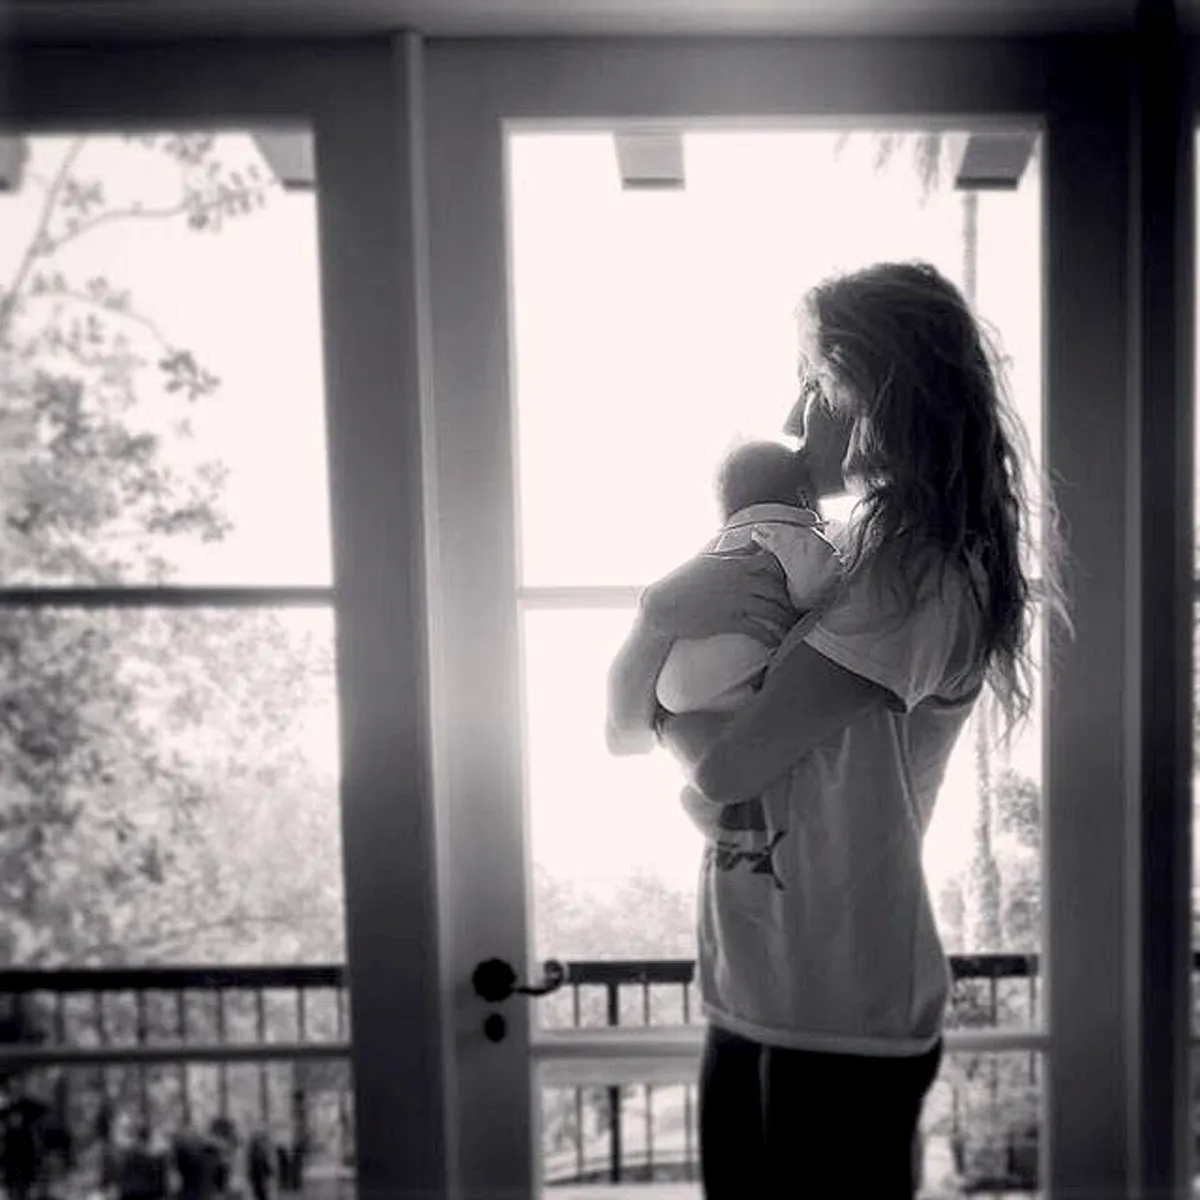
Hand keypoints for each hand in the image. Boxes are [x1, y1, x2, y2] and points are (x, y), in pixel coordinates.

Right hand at [641, 547, 795, 647]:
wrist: (663, 606)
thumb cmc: (683, 582)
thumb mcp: (708, 560)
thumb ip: (734, 553)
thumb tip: (754, 543)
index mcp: (735, 563)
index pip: (772, 562)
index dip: (785, 573)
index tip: (791, 583)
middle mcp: (740, 581)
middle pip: (777, 589)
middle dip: (791, 600)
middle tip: (798, 610)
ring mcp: (736, 601)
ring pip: (773, 610)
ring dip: (786, 620)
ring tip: (793, 628)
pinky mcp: (730, 621)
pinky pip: (760, 629)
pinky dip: (772, 637)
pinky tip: (778, 644)